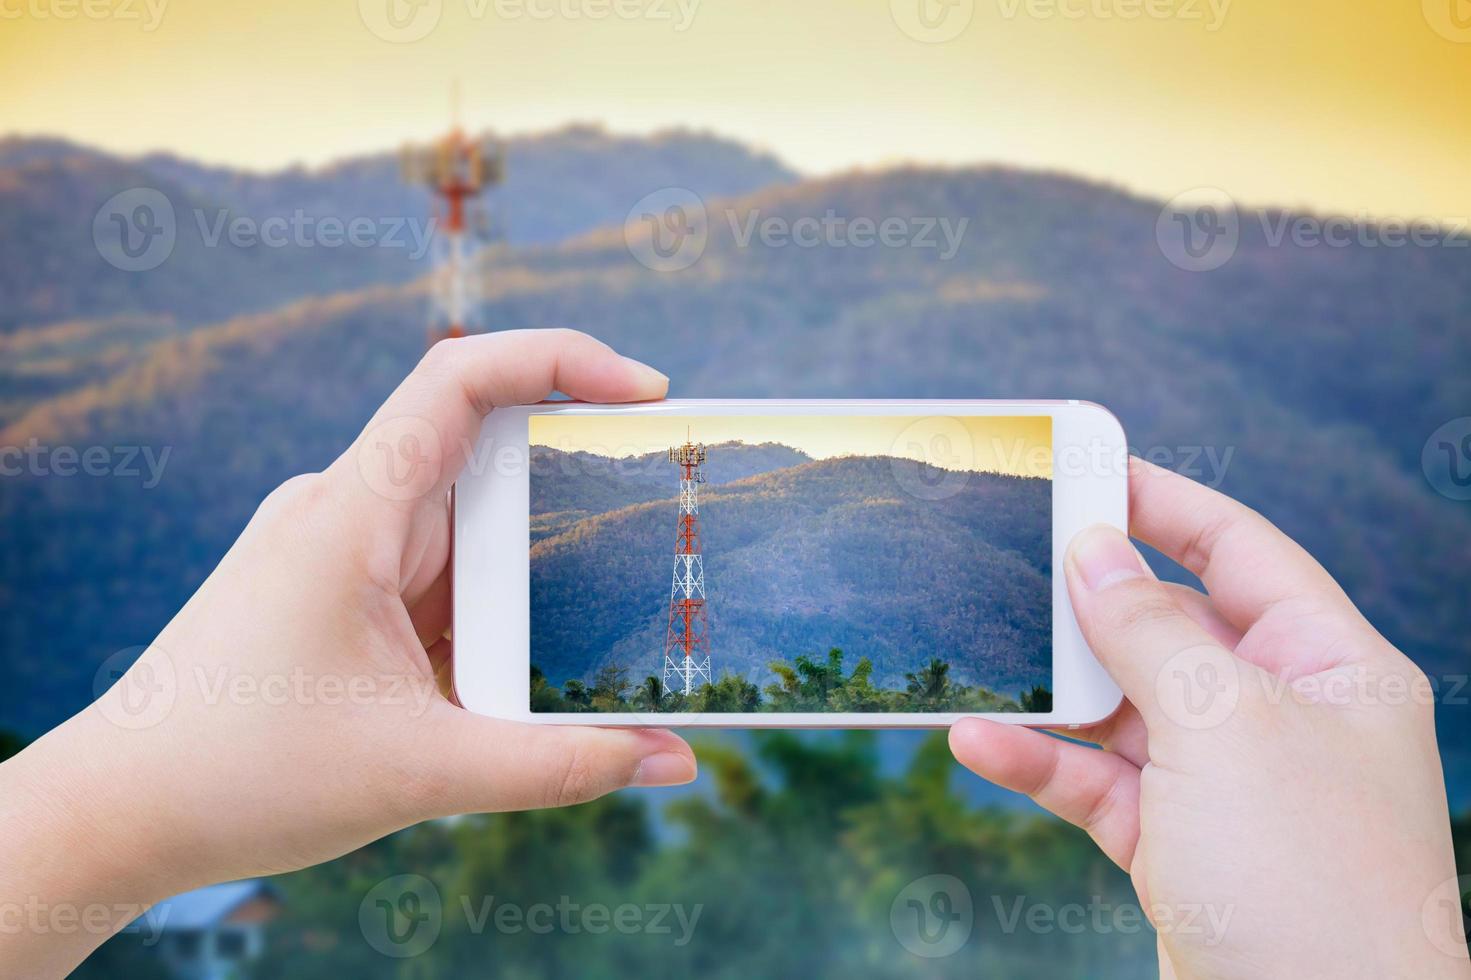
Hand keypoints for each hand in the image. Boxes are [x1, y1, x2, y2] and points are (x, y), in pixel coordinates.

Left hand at [0, 329, 696, 977]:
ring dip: (535, 567)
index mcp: (351, 513)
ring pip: (467, 526)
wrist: (117, 814)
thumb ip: (557, 767)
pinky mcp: (342, 595)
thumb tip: (674, 762)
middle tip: (662, 524)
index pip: (460, 379)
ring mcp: (341, 552)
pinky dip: (494, 610)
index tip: (648, 395)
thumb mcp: (421, 773)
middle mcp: (346, 511)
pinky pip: (440, 576)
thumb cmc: (238, 776)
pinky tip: (527, 667)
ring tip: (601, 624)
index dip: (561, 358)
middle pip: (486, 455)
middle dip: (577, 486)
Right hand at [950, 458, 1467, 977]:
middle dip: (1090, 603)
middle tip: (1007, 560)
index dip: (1163, 504)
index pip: (1241, 552)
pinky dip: (1041, 764)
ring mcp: (1228, 785)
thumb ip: (1146, 630)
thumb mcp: (1219, 726)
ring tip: (979, 660)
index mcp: (1330, 666)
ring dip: (1050, 693)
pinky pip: (1098, 783)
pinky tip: (979, 745)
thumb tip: (1092, 550)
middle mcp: (1282, 716)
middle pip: (1170, 627)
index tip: (1085, 469)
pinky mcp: (1179, 845)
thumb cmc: (1306, 881)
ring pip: (1122, 709)